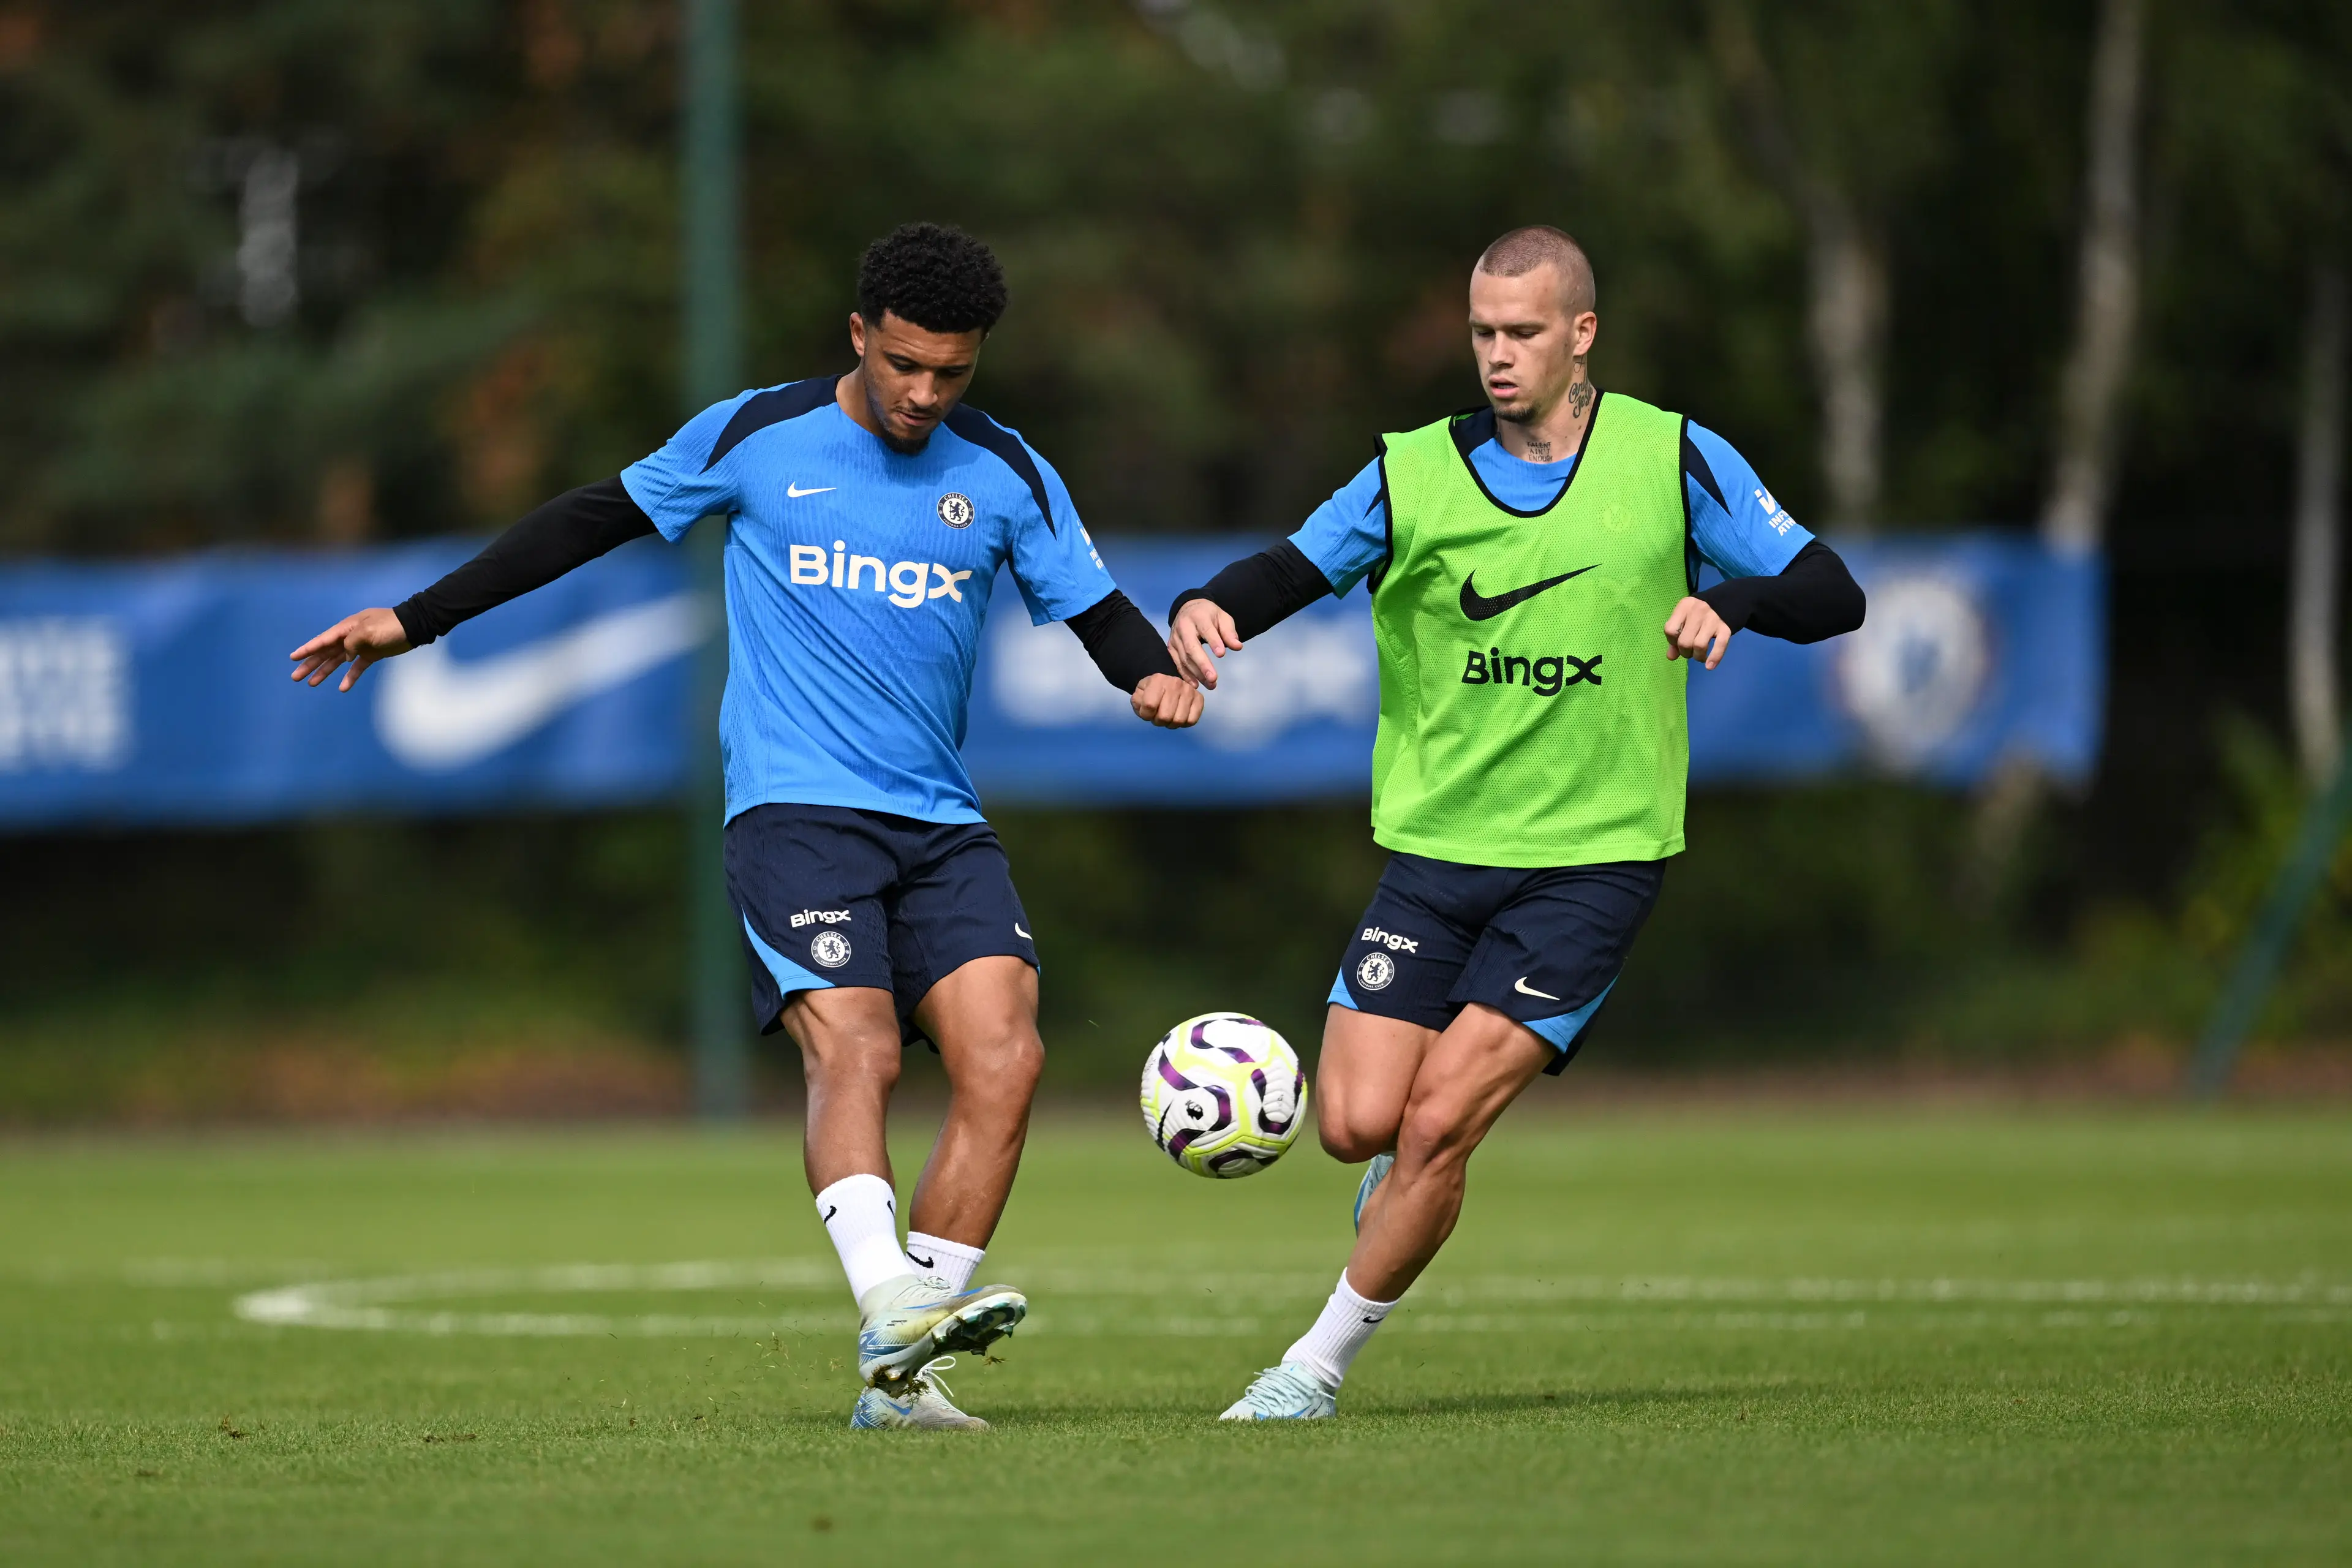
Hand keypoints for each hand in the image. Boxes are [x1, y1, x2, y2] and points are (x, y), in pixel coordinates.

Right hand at [290, 607, 412, 691]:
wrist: (413, 627)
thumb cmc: (390, 626)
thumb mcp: (368, 630)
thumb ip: (352, 642)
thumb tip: (344, 655)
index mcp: (346, 628)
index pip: (323, 640)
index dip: (308, 649)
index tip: (293, 657)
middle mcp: (349, 637)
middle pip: (325, 652)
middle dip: (310, 664)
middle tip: (295, 677)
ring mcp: (360, 647)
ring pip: (337, 661)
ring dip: (324, 671)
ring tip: (311, 683)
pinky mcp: (371, 655)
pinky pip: (356, 668)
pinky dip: (349, 677)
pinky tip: (342, 688)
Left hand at [1130, 672, 1203, 728]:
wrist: (1167, 683)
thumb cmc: (1152, 691)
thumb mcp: (1139, 693)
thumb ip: (1137, 701)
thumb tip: (1146, 709)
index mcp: (1158, 680)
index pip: (1149, 706)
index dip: (1145, 715)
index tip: (1146, 712)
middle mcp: (1175, 683)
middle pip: (1165, 716)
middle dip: (1158, 721)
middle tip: (1157, 716)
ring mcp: (1189, 690)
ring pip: (1178, 720)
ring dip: (1170, 724)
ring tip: (1168, 717)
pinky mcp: (1199, 698)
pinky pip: (1192, 720)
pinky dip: (1183, 724)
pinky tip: (1178, 717)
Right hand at [1167, 598, 1240, 688]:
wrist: (1188, 609)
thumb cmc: (1209, 615)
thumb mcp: (1222, 618)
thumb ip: (1229, 632)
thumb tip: (1237, 646)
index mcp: (1198, 616)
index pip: (1206, 629)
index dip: (1213, 642)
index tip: (1222, 654)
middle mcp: (1183, 627)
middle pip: (1191, 647)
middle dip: (1202, 664)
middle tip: (1213, 678)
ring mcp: (1175, 638)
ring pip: (1184, 658)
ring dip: (1197, 674)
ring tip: (1211, 685)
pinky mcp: (1171, 648)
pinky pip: (1177, 663)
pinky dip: (1186, 675)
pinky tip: (1196, 684)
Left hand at [1662, 596, 1732, 669]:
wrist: (1729, 600)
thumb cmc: (1702, 612)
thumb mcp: (1686, 618)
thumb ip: (1676, 635)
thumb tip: (1671, 657)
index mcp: (1684, 606)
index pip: (1670, 630)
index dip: (1672, 642)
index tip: (1678, 643)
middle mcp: (1698, 611)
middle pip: (1684, 641)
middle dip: (1685, 653)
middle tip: (1690, 652)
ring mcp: (1713, 619)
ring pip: (1699, 645)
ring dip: (1698, 657)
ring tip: (1700, 656)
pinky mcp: (1726, 627)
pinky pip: (1719, 645)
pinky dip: (1714, 658)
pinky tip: (1709, 666)